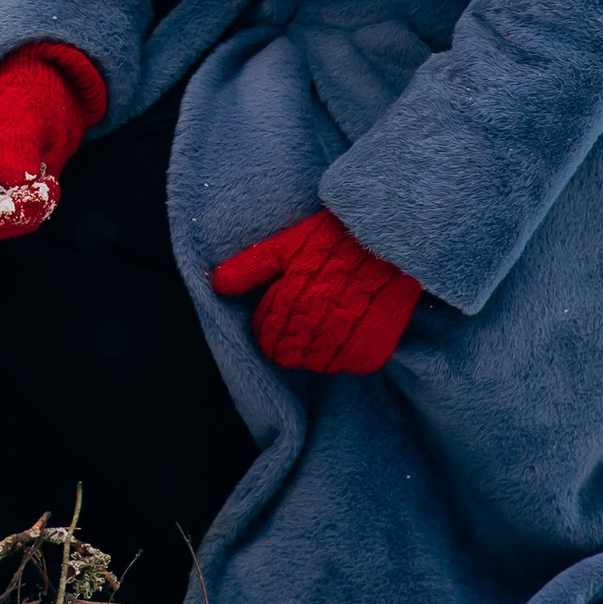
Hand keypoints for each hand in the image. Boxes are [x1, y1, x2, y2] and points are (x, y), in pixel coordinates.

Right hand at [0, 41, 107, 240]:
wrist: (49, 90)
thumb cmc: (25, 101)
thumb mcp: (19, 122)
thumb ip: (13, 154)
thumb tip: (12, 187)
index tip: (19, 201)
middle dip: (18, 216)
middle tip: (44, 191)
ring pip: (10, 224)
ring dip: (35, 211)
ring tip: (48, 182)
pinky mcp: (17, 192)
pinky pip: (27, 215)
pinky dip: (42, 206)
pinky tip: (50, 183)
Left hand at [212, 209, 420, 373]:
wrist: (386, 239)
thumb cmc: (331, 239)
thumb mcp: (285, 245)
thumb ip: (250, 267)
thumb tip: (216, 285)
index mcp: (292, 296)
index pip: (267, 333)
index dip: (266, 330)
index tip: (272, 324)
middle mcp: (317, 319)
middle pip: (288, 353)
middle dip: (285, 345)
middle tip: (293, 334)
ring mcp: (346, 336)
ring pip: (315, 362)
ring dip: (310, 354)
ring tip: (315, 335)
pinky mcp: (371, 347)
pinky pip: (347, 364)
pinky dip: (340, 358)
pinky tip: (339, 341)